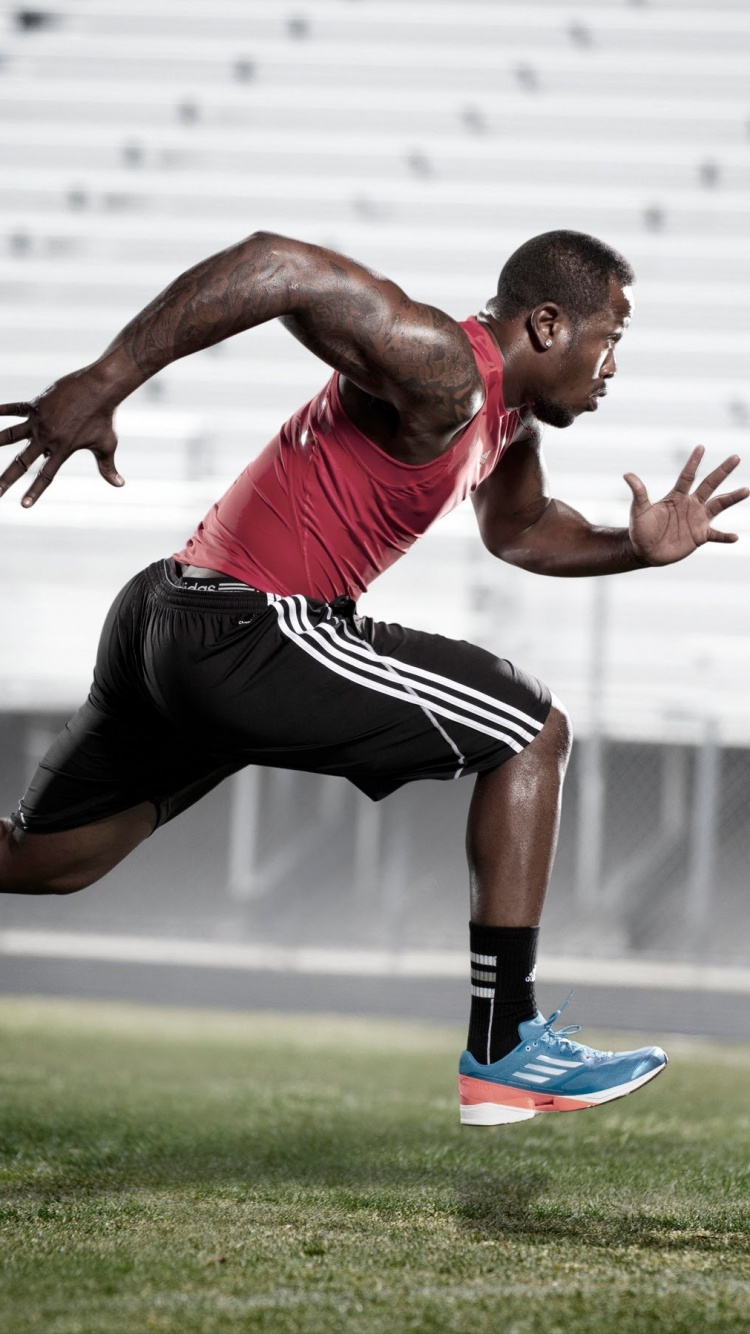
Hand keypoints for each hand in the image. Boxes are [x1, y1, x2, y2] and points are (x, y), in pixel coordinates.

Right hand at [0, 368, 123, 507]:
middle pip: (22, 462)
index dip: (34, 492)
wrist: (100, 388)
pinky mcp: (37, 405)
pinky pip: (14, 408)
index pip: (45, 476)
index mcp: (63, 450)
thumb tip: (120, 485)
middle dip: (6, 478)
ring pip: (10, 435)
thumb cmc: (105, 418)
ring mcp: (40, 421)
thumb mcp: (107, 445)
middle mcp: (47, 438)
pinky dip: (1, 410)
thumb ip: (108, 468)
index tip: (22, 506)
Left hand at [624, 446, 748, 566]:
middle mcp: (691, 505)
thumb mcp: (639, 511)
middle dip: (722, 471)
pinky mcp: (700, 536)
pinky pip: (716, 535)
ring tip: (746, 490)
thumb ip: (638, 493)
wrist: (645, 552)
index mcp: (676, 496)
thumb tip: (627, 474)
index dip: (693, 462)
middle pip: (709, 485)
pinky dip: (725, 536)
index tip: (701, 447)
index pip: (687, 476)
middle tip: (736, 457)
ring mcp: (697, 520)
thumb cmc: (641, 530)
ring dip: (732, 498)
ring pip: (719, 505)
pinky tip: (735, 537)